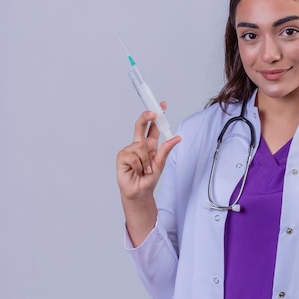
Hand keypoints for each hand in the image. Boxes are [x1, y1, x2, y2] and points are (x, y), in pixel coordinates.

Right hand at [116, 102, 180, 245]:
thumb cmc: (148, 178)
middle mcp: (138, 145)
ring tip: (144, 170)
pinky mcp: (122, 157)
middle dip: (146, 117)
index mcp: (149, 145)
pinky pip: (134, 156)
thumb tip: (177, 138)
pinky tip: (137, 171)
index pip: (152, 127)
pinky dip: (139, 166)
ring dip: (146, 161)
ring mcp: (129, 150)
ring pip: (141, 146)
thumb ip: (166, 149)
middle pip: (140, 126)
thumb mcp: (161, 163)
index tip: (162, 106)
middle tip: (154, 113)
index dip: (156, 116)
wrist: (140, 191)